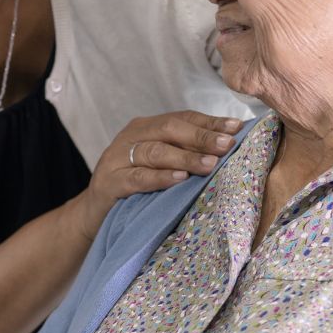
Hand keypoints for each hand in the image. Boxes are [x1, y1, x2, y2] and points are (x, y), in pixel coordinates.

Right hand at [74, 110, 243, 238]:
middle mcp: (131, 136)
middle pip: (170, 130)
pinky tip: (179, 178)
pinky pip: (138, 177)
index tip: (237, 127)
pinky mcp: (110, 183)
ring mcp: (117, 158)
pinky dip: (160, 177)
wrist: (94, 214)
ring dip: (185, 157)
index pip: (182, 118)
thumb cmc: (136, 188)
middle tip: (228, 145)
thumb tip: (228, 146)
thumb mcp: (161, 165)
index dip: (210, 122)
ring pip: (155, 152)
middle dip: (201, 137)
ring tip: (210, 163)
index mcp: (146, 127)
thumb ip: (185, 153)